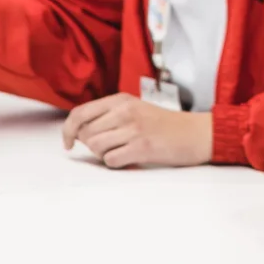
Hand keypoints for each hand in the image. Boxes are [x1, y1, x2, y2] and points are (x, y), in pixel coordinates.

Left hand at [60, 93, 210, 168]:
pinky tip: (129, 158)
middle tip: (109, 147)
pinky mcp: (142, 147)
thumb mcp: (135, 109)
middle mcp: (125, 111)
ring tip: (120, 152)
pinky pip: (111, 160)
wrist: (196, 133)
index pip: (80, 113)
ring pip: (96, 147)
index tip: (67, 143)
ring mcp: (134, 129)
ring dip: (103, 155)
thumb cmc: (165, 124)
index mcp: (121, 100)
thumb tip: (78, 131)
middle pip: (86, 133)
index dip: (67, 130)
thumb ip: (108, 115)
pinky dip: (116, 163)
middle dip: (91, 145)